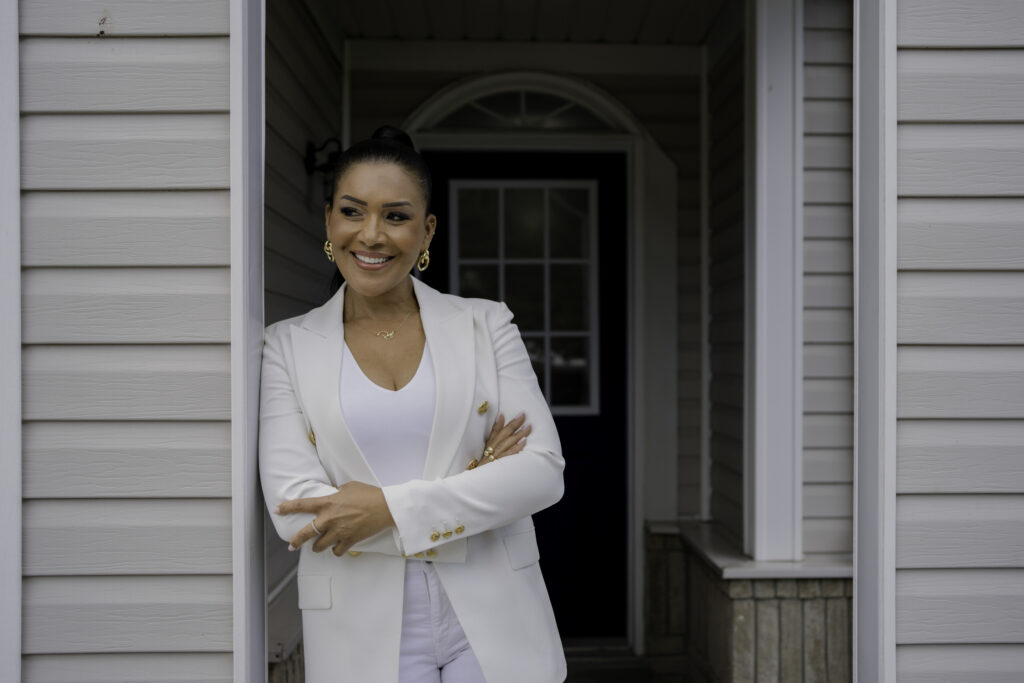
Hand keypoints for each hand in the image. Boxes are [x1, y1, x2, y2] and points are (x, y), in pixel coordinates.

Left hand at [275, 481, 394, 554]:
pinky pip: (337, 551)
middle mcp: (330, 519)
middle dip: (296, 541)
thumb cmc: (369, 494)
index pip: (302, 505)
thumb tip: (333, 495)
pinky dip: (337, 550)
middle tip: (292, 545)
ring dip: (318, 547)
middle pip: (306, 533)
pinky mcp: (349, 540)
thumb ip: (336, 492)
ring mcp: (339, 531)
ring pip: (320, 546)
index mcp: (328, 503)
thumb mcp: (349, 487)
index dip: (287, 508)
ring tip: (319, 546)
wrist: (386, 507)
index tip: (278, 510)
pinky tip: (339, 547)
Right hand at [471, 412, 529, 468]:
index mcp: (487, 448)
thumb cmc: (483, 471)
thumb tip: (497, 429)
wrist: (476, 485)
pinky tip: (524, 441)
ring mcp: (496, 458)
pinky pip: (510, 455)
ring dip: (518, 434)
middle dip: (513, 424)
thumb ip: (491, 444)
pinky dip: (516, 447)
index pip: (493, 432)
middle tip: (523, 415)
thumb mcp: (484, 456)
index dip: (499, 423)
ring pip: (508, 443)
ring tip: (528, 426)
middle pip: (503, 435)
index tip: (504, 413)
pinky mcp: (500, 465)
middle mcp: (491, 451)